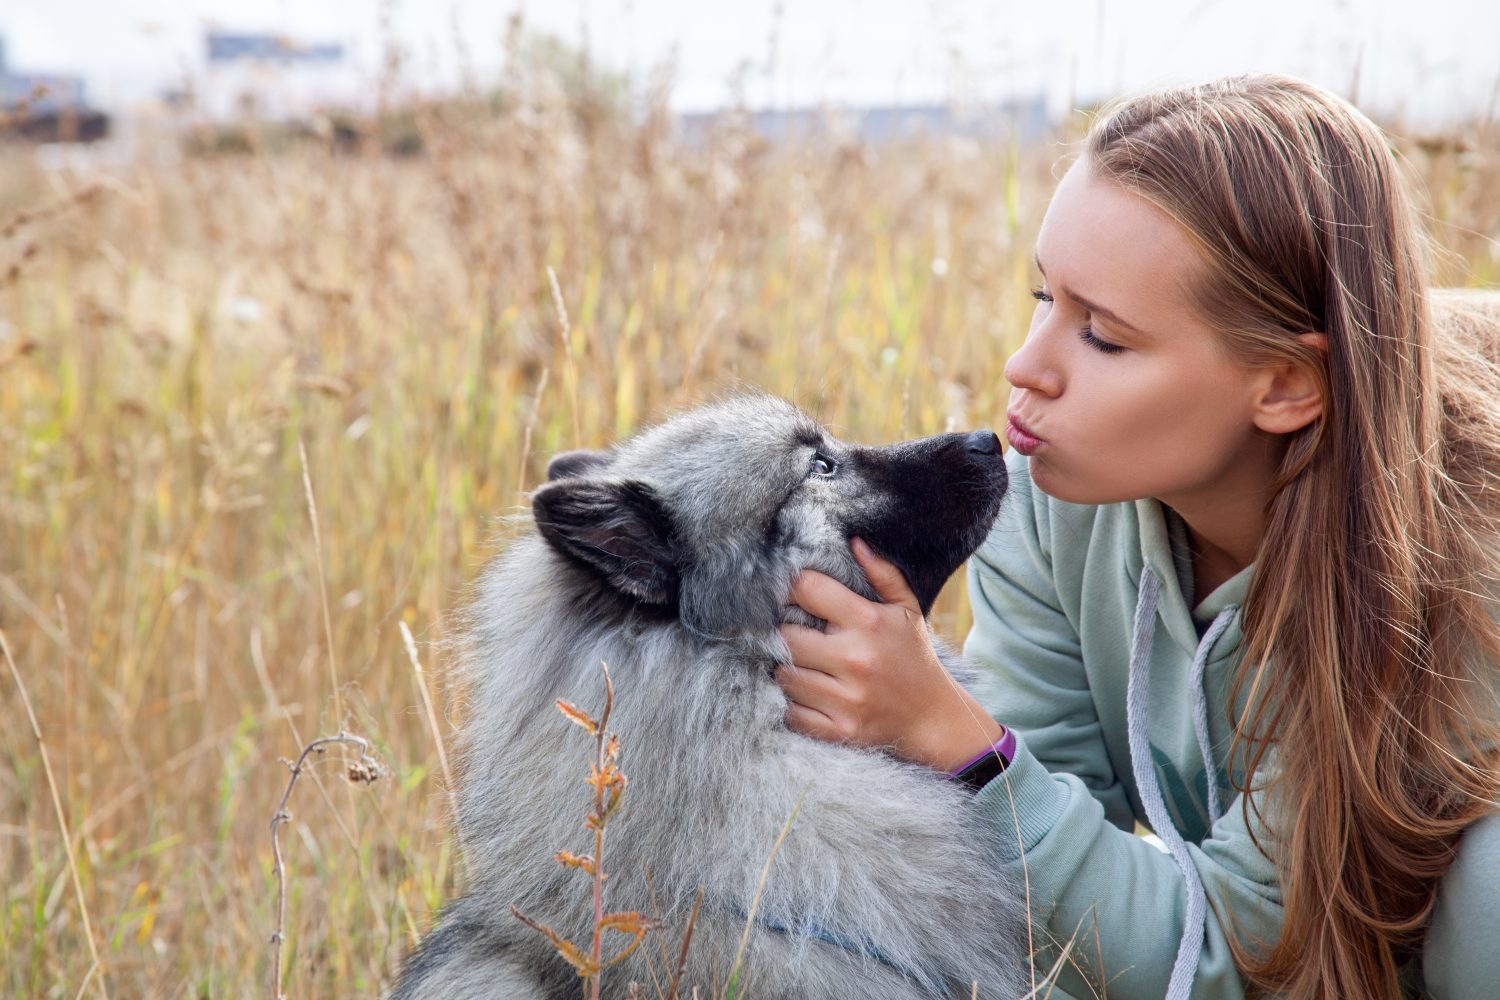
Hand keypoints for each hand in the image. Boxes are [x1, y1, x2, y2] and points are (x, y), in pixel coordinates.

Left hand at [775, 537, 1004, 771]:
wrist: (933, 717)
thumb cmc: (914, 657)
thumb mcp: (907, 610)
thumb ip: (882, 574)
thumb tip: (854, 542)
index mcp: (868, 622)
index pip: (807, 589)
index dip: (793, 588)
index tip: (794, 596)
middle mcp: (855, 658)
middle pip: (786, 636)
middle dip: (787, 634)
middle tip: (798, 636)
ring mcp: (846, 698)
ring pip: (785, 676)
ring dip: (788, 670)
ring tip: (805, 666)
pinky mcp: (839, 729)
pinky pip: (792, 713)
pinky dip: (793, 704)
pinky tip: (808, 694)